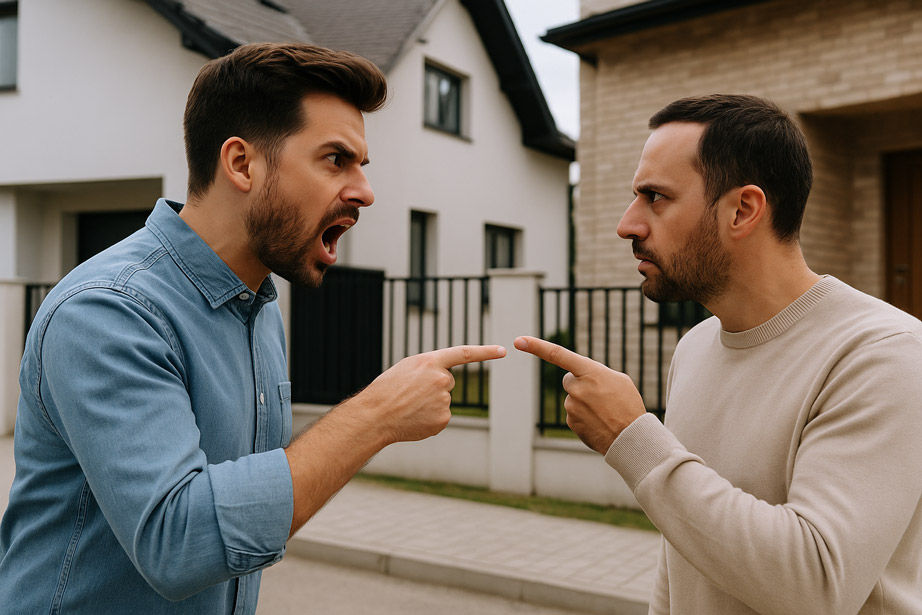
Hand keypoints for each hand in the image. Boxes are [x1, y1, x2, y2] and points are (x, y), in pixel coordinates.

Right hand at [356, 345, 506, 444]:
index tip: (502, 350)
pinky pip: (441, 416)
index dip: (485, 352)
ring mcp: (444, 400)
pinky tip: (415, 418)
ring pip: (443, 400)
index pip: (464, 353)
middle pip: (447, 382)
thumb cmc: (386, 390)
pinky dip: (430, 418)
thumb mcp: (406, 369)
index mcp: (431, 362)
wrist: (376, 415)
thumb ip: (429, 369)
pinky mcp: (444, 418)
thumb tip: (446, 380)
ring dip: (429, 403)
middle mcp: (442, 379)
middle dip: (434, 387)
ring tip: (409, 406)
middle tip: (411, 394)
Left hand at [514, 336, 644, 452]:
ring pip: (573, 399)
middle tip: (601, 395)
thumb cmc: (628, 405)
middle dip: (580, 384)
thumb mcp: (618, 380)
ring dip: (585, 403)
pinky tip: (600, 422)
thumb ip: (595, 373)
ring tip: (606, 411)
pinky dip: (585, 417)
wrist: (631, 437)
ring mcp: (572, 407)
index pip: (558, 355)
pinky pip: (574, 415)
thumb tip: (580, 378)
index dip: (537, 346)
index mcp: (590, 372)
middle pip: (569, 380)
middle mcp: (577, 388)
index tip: (519, 340)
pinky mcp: (571, 423)